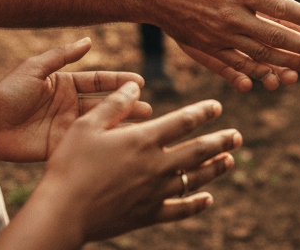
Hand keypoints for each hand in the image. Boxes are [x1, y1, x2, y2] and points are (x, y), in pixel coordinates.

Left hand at [0, 38, 150, 161]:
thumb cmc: (8, 93)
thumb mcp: (35, 68)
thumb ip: (62, 55)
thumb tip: (89, 40)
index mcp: (65, 84)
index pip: (97, 81)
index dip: (118, 81)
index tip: (139, 82)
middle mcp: (70, 105)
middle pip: (104, 103)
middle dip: (126, 104)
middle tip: (148, 107)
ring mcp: (67, 127)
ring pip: (100, 124)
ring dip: (120, 124)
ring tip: (143, 125)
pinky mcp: (60, 147)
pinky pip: (86, 143)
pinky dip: (104, 143)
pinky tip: (120, 144)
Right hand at [28, 83, 241, 243]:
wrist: (62, 213)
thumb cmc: (70, 165)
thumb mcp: (87, 125)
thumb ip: (115, 104)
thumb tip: (136, 84)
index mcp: (143, 140)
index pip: (183, 121)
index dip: (203, 112)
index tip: (217, 106)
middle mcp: (155, 166)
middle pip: (197, 151)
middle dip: (220, 141)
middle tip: (237, 136)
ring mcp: (154, 193)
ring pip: (194, 179)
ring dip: (215, 169)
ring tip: (230, 161)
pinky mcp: (147, 215)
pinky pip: (179, 210)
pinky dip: (195, 204)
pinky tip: (207, 199)